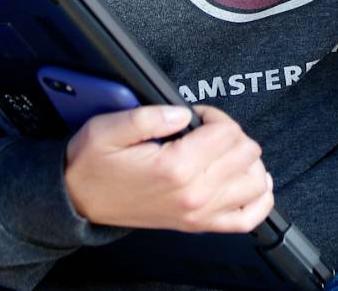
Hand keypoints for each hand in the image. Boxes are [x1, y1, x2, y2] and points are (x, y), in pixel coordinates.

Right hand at [63, 104, 273, 232]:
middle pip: (245, 152)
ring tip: (224, 151)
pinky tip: (250, 180)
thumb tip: (183, 112)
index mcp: (175, 167)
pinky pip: (249, 217)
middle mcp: (193, 194)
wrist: (79, 201)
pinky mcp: (201, 224)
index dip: (214, 115)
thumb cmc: (93, 165)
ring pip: (255, 181)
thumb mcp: (108, 128)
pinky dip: (259, 198)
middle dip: (230, 134)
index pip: (226, 132)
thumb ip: (149, 115)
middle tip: (206, 131)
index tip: (197, 116)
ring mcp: (200, 213)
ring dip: (246, 160)